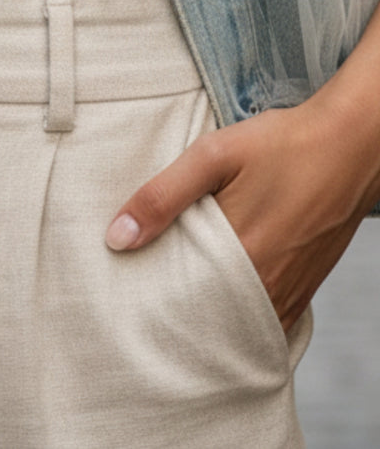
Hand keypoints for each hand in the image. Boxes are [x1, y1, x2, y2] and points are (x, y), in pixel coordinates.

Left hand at [104, 89, 379, 332]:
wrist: (349, 145)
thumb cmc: (281, 144)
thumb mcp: (213, 155)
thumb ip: (163, 196)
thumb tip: (117, 238)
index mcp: (241, 256)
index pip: (181, 303)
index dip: (151, 300)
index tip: (127, 292)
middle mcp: (268, 285)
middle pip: (208, 319)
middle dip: (176, 310)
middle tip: (146, 294)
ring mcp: (291, 291)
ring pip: (237, 322)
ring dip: (209, 312)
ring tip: (178, 291)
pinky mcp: (306, 288)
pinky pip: (267, 319)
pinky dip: (241, 312)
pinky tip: (221, 292)